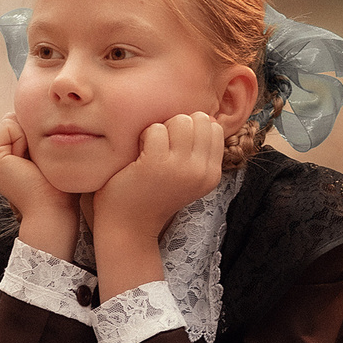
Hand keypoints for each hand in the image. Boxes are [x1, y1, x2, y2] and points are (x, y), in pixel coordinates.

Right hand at [0, 114, 77, 256]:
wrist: (54, 212)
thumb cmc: (59, 188)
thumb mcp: (47, 156)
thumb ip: (39, 136)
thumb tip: (47, 111)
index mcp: (0, 160)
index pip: (18, 123)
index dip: (36, 133)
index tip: (44, 160)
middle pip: (14, 120)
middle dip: (32, 133)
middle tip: (40, 163)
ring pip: (12, 121)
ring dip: (30, 136)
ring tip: (35, 164)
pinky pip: (10, 126)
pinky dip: (25, 138)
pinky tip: (29, 163)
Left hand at [95, 112, 224, 247]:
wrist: (129, 228)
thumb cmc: (153, 195)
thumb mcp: (187, 176)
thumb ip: (198, 151)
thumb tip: (204, 115)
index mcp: (212, 174)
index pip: (214, 127)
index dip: (191, 129)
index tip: (175, 148)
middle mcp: (202, 171)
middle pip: (198, 119)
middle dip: (176, 126)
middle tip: (161, 149)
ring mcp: (181, 168)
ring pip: (179, 120)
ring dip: (160, 130)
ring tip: (150, 152)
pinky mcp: (157, 164)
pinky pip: (155, 129)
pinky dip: (143, 137)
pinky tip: (138, 157)